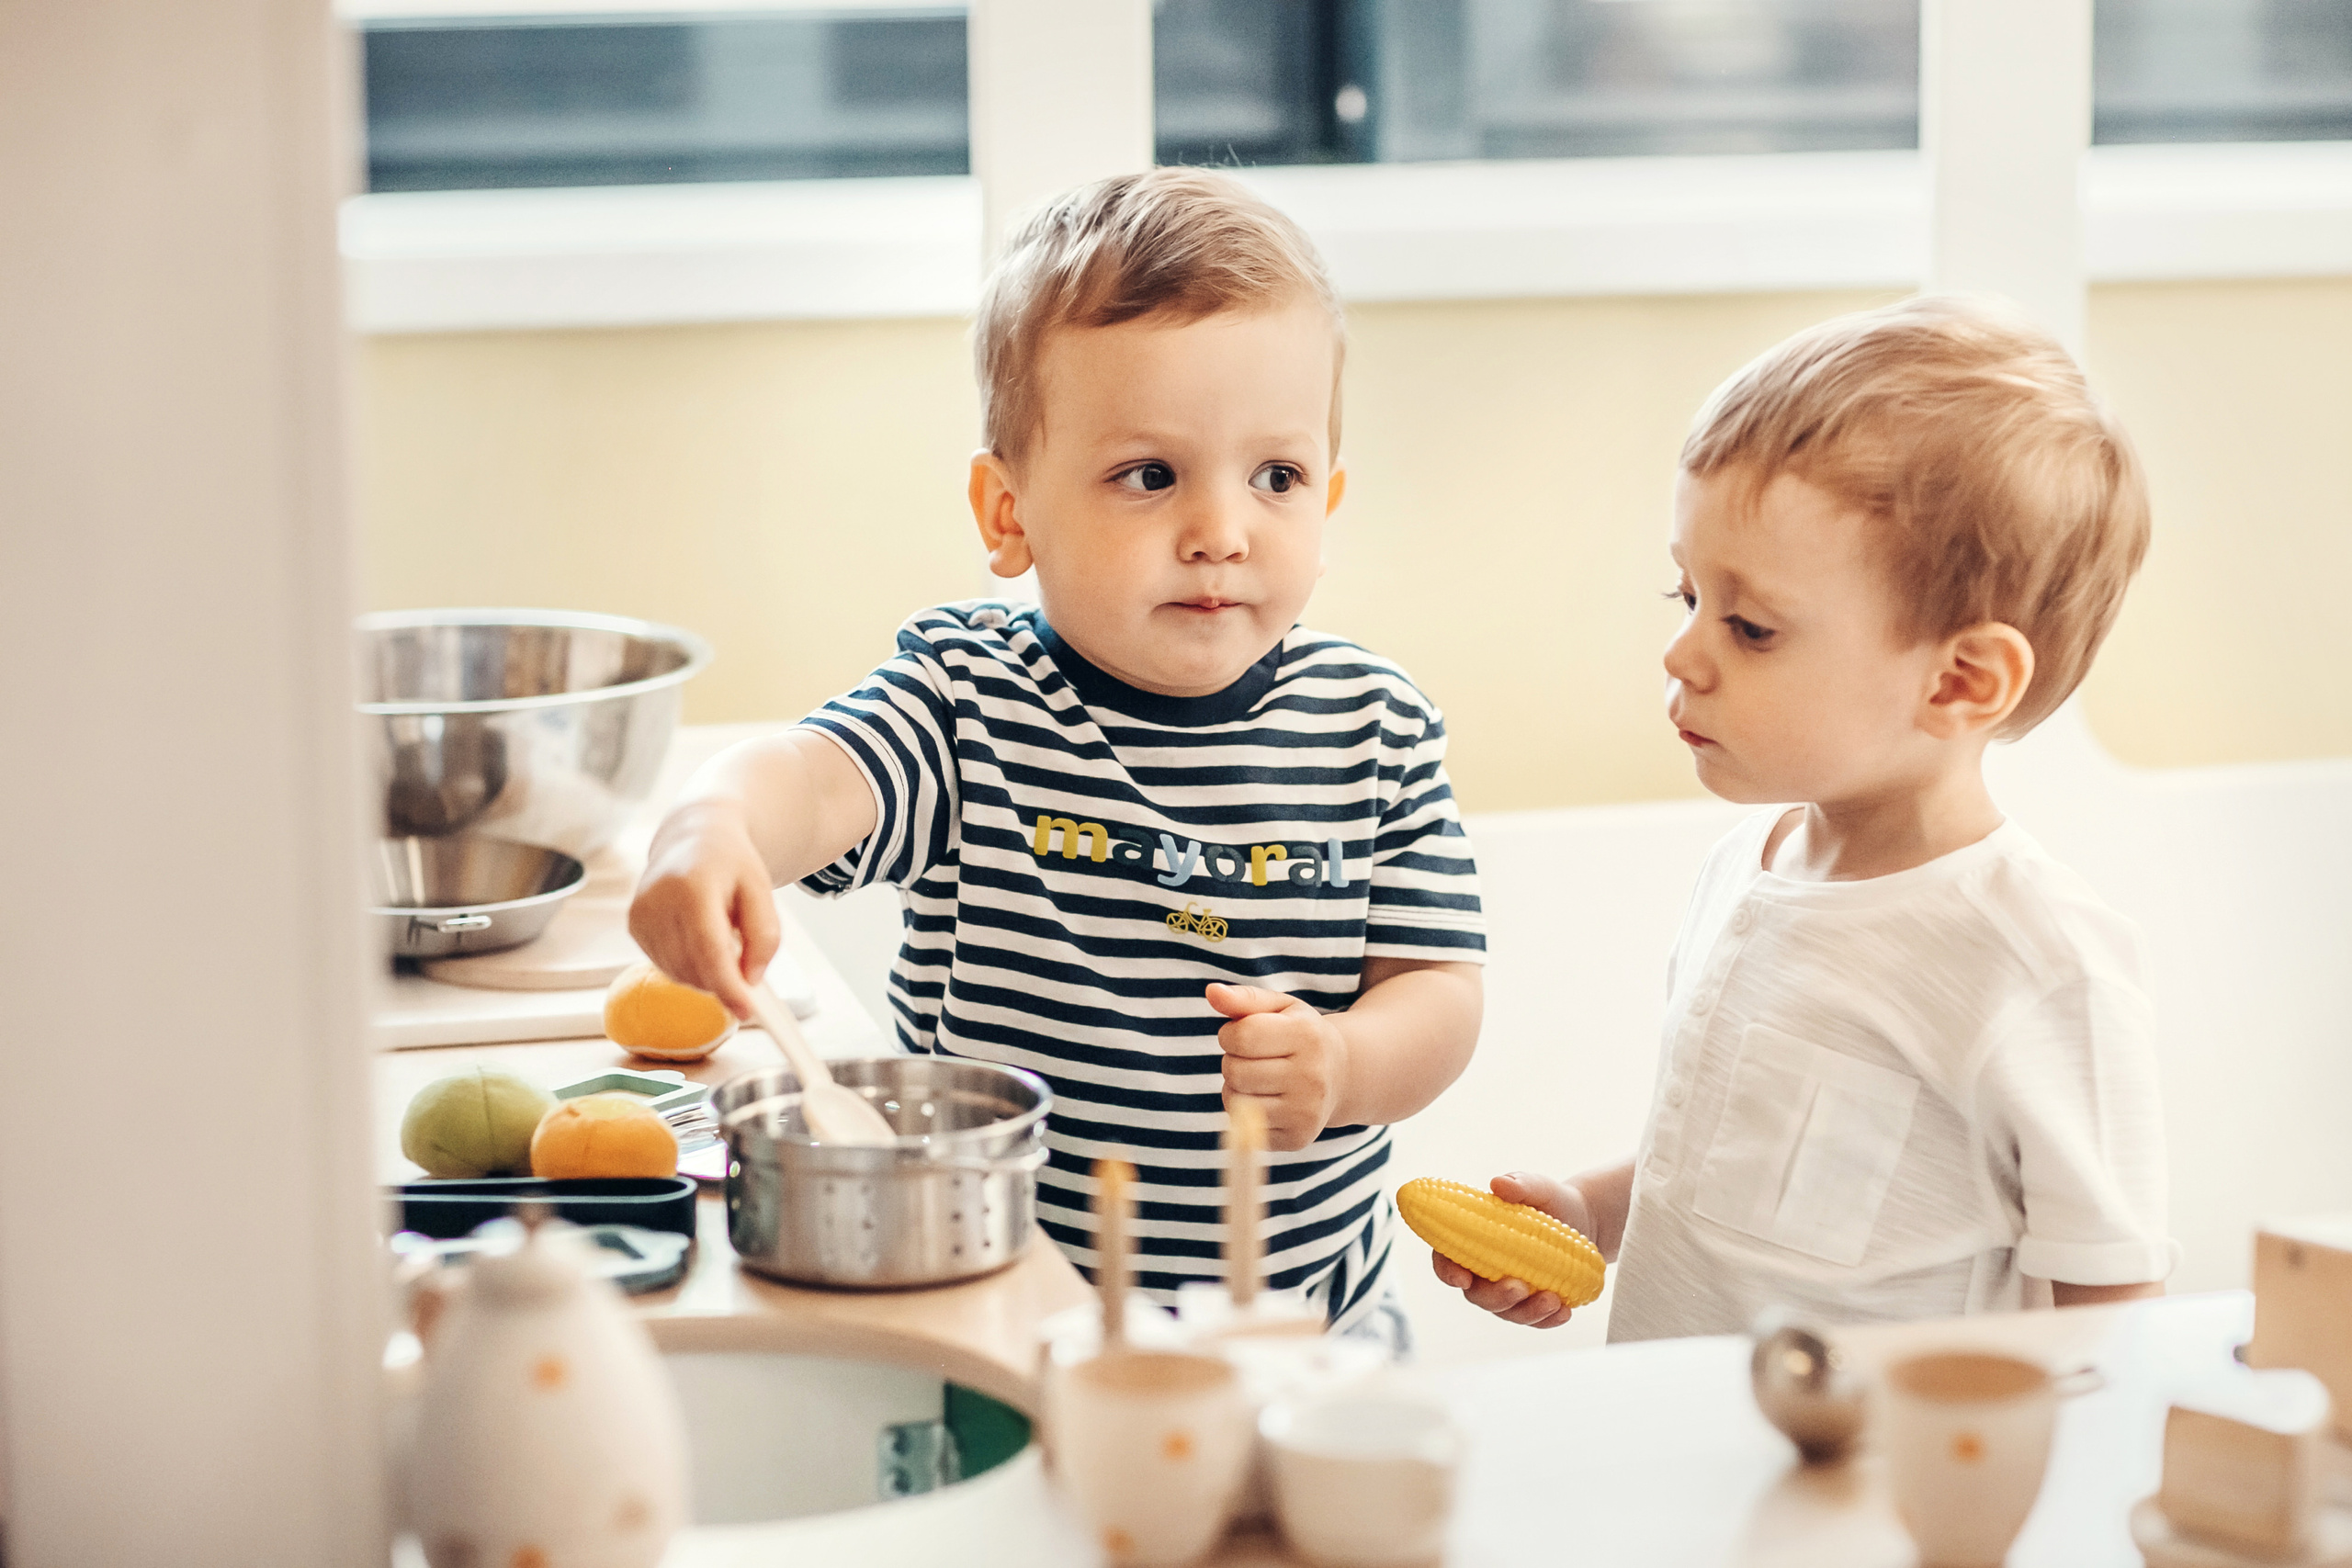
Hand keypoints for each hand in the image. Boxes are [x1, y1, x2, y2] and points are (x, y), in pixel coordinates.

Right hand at [627, 799, 779, 1017]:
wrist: (693, 837)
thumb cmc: (731, 863)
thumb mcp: (762, 890)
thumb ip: (764, 936)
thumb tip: (750, 980)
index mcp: (692, 886)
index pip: (709, 949)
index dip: (727, 986)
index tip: (746, 1011)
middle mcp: (658, 900)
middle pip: (694, 967)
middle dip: (724, 978)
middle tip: (744, 956)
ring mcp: (640, 914)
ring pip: (679, 973)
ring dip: (707, 971)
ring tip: (719, 932)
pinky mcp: (633, 924)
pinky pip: (667, 965)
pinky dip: (689, 963)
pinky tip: (697, 934)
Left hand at [1207, 982, 1346, 1151]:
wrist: (1342, 1075)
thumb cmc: (1300, 1035)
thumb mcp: (1279, 1008)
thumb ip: (1244, 999)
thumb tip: (1211, 992)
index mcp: (1306, 1035)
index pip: (1241, 1036)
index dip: (1230, 1033)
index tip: (1242, 1033)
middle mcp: (1311, 1075)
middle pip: (1235, 1071)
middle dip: (1233, 1061)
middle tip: (1253, 1058)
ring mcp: (1306, 1111)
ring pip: (1235, 1101)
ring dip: (1236, 1087)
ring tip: (1259, 1078)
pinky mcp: (1298, 1137)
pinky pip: (1245, 1127)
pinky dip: (1246, 1113)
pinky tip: (1268, 1100)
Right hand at [1429, 1172, 1592, 1328]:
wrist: (1584, 1219)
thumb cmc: (1549, 1199)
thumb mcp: (1538, 1187)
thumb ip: (1518, 1184)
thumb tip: (1498, 1185)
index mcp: (1474, 1239)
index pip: (1447, 1259)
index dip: (1447, 1271)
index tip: (1461, 1278)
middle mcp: (1485, 1270)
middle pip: (1477, 1295)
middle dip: (1495, 1297)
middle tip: (1519, 1288)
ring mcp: (1508, 1290)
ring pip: (1507, 1312)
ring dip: (1527, 1311)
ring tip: (1553, 1300)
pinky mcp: (1532, 1304)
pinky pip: (1535, 1320)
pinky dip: (1547, 1320)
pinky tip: (1564, 1311)